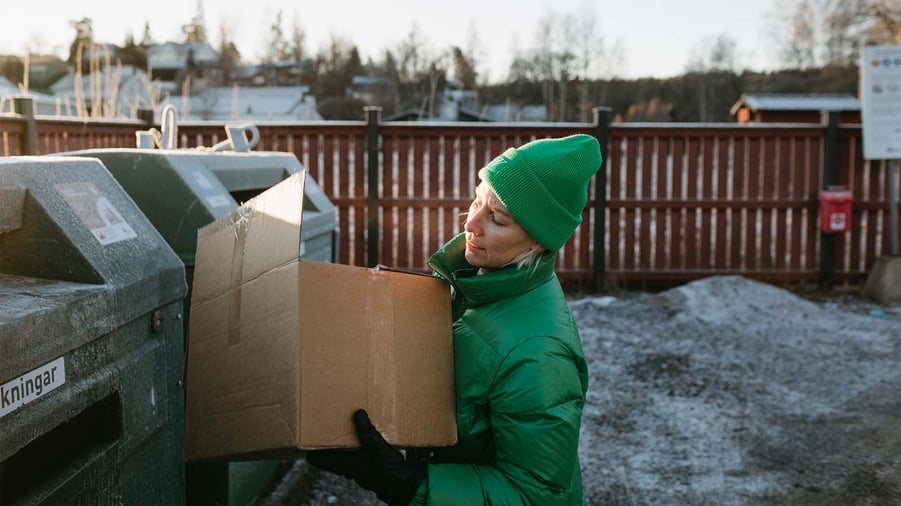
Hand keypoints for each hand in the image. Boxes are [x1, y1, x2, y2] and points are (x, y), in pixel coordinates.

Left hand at [306, 409, 425, 504]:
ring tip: (345, 429)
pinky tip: (365, 438)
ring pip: (343, 456)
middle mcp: (347, 468)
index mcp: (343, 464)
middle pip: (329, 456)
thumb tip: (357, 413)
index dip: (310, 449)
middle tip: (326, 427)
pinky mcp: (369, 468)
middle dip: (327, 443)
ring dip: (343, 445)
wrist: (402, 485)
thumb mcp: (376, 445)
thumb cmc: (386, 470)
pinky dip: (356, 448)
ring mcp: (358, 469)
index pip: (317, 459)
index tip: (306, 437)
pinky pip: (357, 456)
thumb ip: (366, 430)